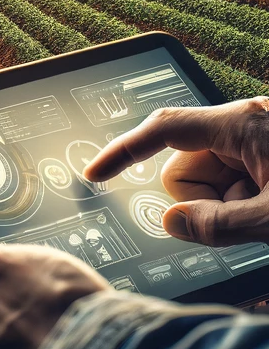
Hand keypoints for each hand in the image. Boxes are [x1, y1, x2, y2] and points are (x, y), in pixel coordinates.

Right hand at [84, 97, 268, 245]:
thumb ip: (219, 225)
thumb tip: (172, 222)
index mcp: (240, 124)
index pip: (163, 129)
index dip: (123, 151)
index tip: (97, 172)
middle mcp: (241, 124)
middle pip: (184, 164)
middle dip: (204, 197)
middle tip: (249, 215)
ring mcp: (252, 137)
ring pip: (204, 176)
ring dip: (226, 202)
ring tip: (265, 211)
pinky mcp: (261, 151)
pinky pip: (226, 177)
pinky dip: (239, 199)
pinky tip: (268, 206)